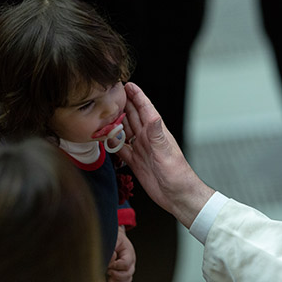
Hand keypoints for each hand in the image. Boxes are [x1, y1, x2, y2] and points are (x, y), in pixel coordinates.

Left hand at [107, 226, 135, 281]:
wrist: (118, 241)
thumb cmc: (117, 239)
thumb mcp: (116, 238)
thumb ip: (113, 245)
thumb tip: (112, 257)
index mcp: (129, 253)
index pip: (125, 264)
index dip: (116, 266)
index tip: (109, 264)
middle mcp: (131, 263)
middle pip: (128, 274)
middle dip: (117, 275)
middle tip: (108, 271)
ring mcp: (128, 269)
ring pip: (127, 280)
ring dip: (118, 281)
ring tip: (109, 278)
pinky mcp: (124, 273)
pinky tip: (111, 281)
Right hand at [116, 82, 213, 227]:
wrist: (178, 197)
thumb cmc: (178, 176)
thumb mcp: (166, 154)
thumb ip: (157, 136)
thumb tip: (152, 116)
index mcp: (156, 133)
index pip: (145, 109)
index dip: (137, 96)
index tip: (127, 84)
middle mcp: (147, 138)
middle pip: (132, 117)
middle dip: (122, 104)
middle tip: (109, 93)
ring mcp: (141, 149)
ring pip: (125, 131)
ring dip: (115, 121)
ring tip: (102, 112)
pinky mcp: (135, 162)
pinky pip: (121, 149)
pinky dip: (113, 142)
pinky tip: (104, 137)